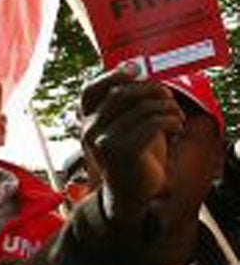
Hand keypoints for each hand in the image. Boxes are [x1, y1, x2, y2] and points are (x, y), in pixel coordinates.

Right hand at [81, 61, 179, 226]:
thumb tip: (136, 70)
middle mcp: (89, 130)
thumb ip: (127, 103)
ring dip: (169, 108)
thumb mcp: (126, 127)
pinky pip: (153, 122)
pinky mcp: (122, 151)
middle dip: (153, 90)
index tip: (137, 70)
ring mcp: (103, 141)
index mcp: (87, 122)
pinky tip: (177, 129)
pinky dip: (172, 121)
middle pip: (122, 92)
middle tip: (170, 100)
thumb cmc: (134, 157)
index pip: (91, 90)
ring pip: (143, 107)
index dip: (113, 75)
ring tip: (177, 117)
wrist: (130, 194)